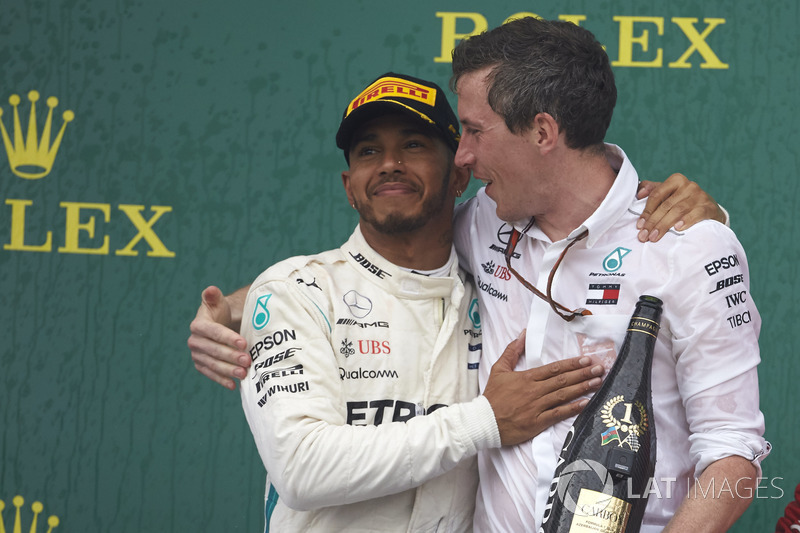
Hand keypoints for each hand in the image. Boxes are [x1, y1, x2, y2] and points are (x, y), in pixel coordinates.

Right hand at [187, 286, 249, 389]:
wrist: (219, 324)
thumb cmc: (220, 311)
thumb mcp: (218, 302)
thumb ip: (213, 296)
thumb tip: (210, 290)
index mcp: (198, 325)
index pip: (213, 332)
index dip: (227, 338)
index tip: (243, 343)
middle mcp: (195, 341)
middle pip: (214, 350)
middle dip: (231, 356)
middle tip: (248, 360)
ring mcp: (197, 355)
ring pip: (213, 364)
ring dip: (228, 370)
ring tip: (243, 374)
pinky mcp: (201, 365)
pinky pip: (211, 374)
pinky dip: (222, 380)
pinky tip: (233, 385)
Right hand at [482, 331, 603, 445]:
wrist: (484, 421)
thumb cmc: (492, 396)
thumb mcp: (499, 369)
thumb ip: (512, 351)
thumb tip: (523, 334)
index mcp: (527, 378)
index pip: (554, 368)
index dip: (571, 364)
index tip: (586, 360)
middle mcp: (534, 391)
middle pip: (562, 380)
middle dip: (582, 374)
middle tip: (599, 368)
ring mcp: (537, 407)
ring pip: (563, 395)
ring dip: (582, 388)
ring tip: (597, 382)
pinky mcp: (538, 422)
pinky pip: (558, 414)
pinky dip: (573, 409)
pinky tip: (586, 403)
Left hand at [636, 173, 724, 242]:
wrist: (709, 210)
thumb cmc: (683, 201)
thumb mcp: (668, 194)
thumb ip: (653, 190)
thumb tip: (639, 193)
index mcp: (676, 180)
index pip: (657, 195)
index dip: (647, 211)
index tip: (639, 225)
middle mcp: (689, 186)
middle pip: (666, 205)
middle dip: (653, 222)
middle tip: (644, 236)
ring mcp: (700, 196)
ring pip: (678, 210)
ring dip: (664, 225)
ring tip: (655, 236)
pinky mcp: (709, 207)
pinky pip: (697, 213)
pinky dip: (687, 221)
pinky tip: (678, 229)